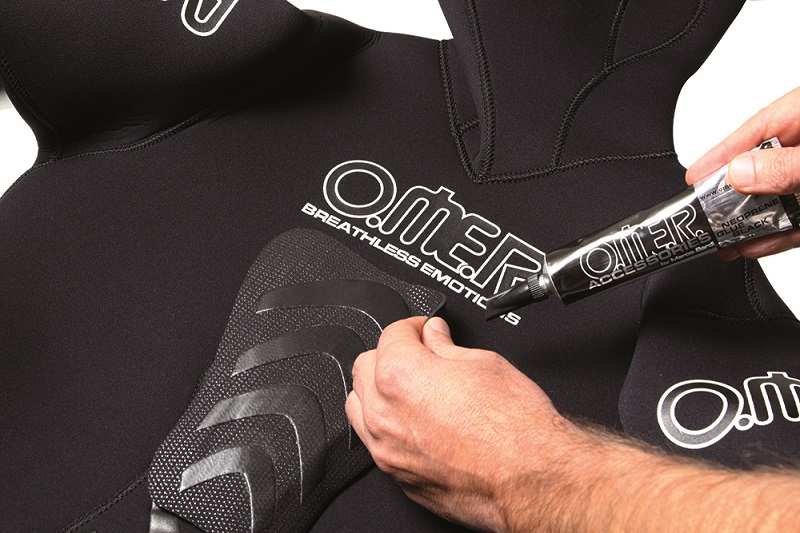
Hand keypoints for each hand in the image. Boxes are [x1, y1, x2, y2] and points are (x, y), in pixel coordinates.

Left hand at [345, 316, 574, 530]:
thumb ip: (446, 346)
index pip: (392, 334)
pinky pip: (377, 442)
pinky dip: (389, 427)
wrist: (531, 480)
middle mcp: (384, 413)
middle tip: (421, 354)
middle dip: (391, 355)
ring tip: (414, 389)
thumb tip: (434, 335)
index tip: (425, 330)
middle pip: (366, 366)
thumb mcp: (484, 364)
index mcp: (400, 375)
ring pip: (360, 406)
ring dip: (380, 391)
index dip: (414, 326)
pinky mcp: (397, 477)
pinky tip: (419, 423)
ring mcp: (386, 450)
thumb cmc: (515, 427)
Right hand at [686, 86, 799, 259]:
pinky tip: (754, 246)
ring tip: (722, 241)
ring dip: (749, 223)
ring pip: (778, 199)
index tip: (692, 179)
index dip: (719, 157)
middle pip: (761, 170)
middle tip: (701, 219)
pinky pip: (798, 221)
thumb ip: (786, 165)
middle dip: (730, 198)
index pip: (754, 132)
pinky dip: (777, 236)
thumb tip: (739, 174)